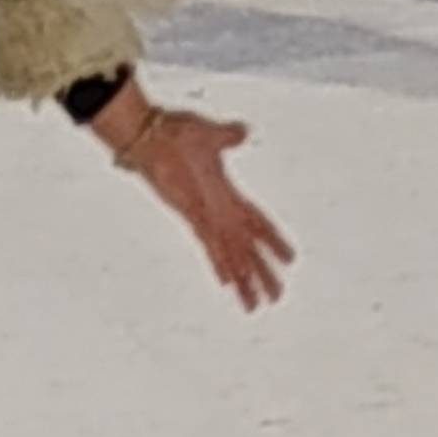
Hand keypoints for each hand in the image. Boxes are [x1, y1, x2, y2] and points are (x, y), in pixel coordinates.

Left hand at [123, 106, 294, 311]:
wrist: (148, 137)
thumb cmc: (174, 132)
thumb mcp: (209, 133)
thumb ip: (227, 136)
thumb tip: (243, 131)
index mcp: (227, 193)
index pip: (257, 223)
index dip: (273, 241)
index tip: (289, 259)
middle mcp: (219, 210)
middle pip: (247, 249)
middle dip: (262, 273)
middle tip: (277, 297)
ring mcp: (206, 216)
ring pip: (231, 255)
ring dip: (243, 280)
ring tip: (255, 306)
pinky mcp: (191, 216)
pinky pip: (211, 246)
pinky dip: (220, 265)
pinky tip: (227, 284)